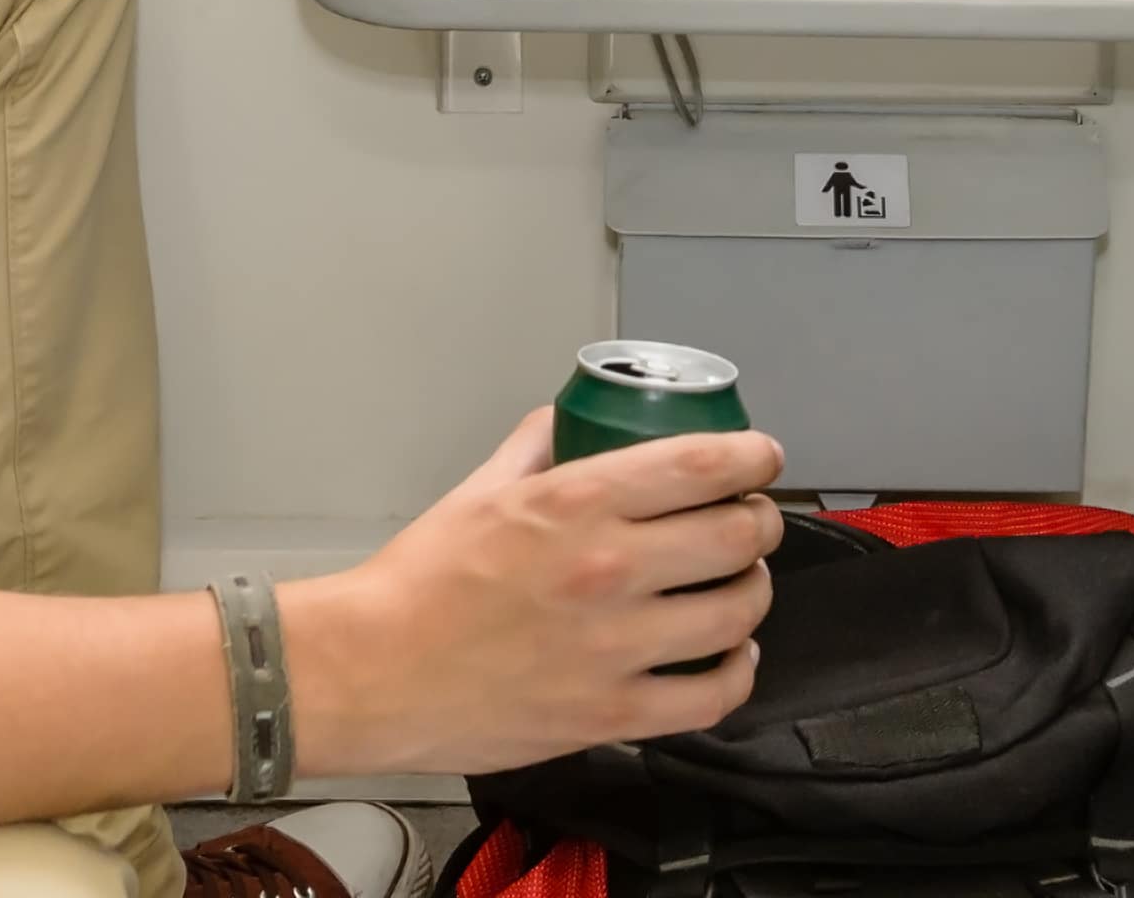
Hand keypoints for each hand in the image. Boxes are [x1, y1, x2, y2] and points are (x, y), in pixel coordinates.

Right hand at [287, 409, 785, 772]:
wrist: (371, 673)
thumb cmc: (417, 584)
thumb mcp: (479, 489)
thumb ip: (538, 447)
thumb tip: (572, 419)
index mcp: (576, 503)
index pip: (702, 464)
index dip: (752, 456)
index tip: (762, 456)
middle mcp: (609, 569)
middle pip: (738, 536)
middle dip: (761, 522)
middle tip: (752, 521)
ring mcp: (617, 647)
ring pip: (738, 612)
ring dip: (753, 593)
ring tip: (742, 587)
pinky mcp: (612, 713)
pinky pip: (714, 695)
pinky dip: (738, 672)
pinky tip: (731, 656)